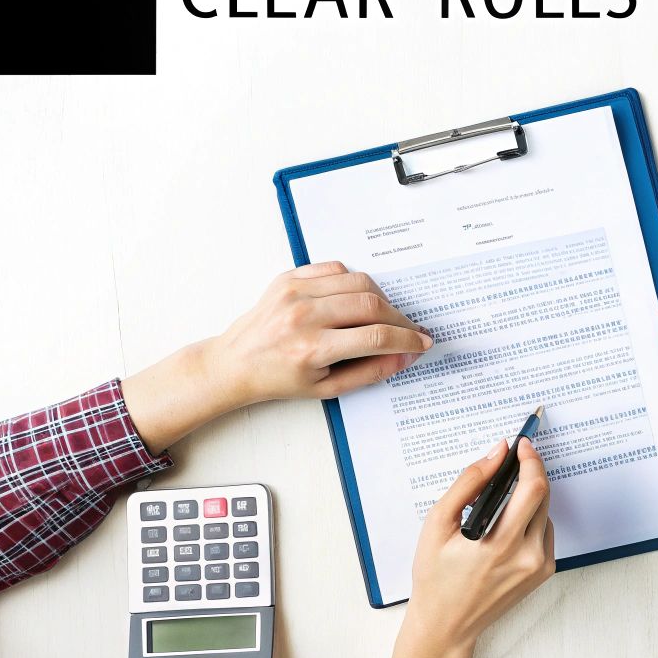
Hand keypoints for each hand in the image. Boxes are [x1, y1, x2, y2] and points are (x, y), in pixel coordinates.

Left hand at [122, 261, 431, 451]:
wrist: (235, 363)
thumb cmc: (279, 379)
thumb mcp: (327, 388)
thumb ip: (371, 371)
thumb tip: (405, 356)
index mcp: (311, 349)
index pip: (375, 336)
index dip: (406, 339)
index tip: (422, 342)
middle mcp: (303, 316)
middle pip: (371, 305)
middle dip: (399, 319)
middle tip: (409, 330)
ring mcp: (294, 293)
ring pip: (358, 282)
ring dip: (380, 298)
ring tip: (384, 315)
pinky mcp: (288, 278)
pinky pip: (335, 269)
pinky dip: (354, 281)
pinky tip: (356, 299)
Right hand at [371, 438, 556, 657]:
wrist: (446, 625)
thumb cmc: (436, 578)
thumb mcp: (438, 525)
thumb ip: (469, 483)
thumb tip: (495, 454)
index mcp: (501, 544)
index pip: (532, 489)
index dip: (531, 460)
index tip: (523, 446)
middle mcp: (528, 556)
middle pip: (544, 497)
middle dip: (530, 474)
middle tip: (512, 464)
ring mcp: (539, 566)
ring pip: (546, 514)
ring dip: (529, 499)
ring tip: (500, 504)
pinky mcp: (543, 573)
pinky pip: (545, 533)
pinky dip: (530, 521)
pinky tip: (506, 528)